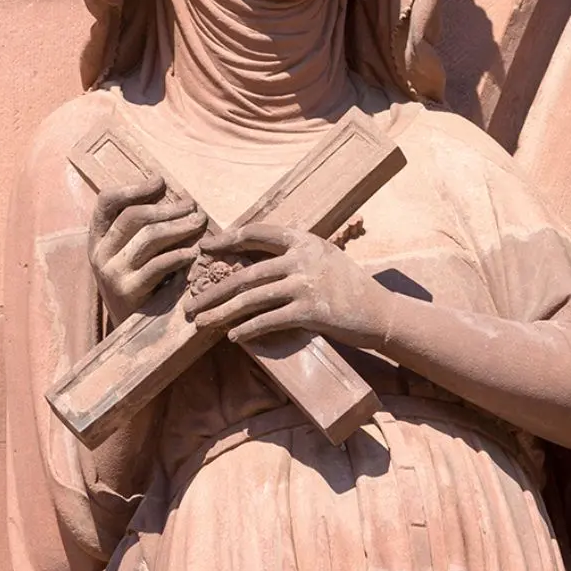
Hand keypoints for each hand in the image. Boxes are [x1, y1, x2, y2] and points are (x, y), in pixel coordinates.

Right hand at [88, 177, 206, 325]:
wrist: (129, 331)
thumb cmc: (138, 284)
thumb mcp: (129, 255)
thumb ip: (141, 230)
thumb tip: (175, 196)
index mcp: (97, 239)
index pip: (106, 201)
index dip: (133, 188)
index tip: (160, 181)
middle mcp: (99, 254)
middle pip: (134, 217)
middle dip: (167, 208)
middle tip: (192, 206)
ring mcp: (112, 273)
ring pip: (148, 238)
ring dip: (179, 227)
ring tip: (199, 223)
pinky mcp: (128, 292)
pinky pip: (158, 265)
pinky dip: (179, 255)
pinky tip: (194, 251)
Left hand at [184, 224, 390, 347]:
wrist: (381, 312)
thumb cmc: (348, 287)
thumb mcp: (324, 258)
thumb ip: (294, 255)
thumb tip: (254, 262)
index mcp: (304, 240)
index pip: (258, 233)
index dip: (228, 240)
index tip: (205, 249)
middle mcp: (303, 258)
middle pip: (247, 273)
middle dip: (214, 290)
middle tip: (190, 302)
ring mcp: (306, 284)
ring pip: (252, 299)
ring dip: (222, 313)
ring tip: (201, 323)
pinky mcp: (310, 312)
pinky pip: (270, 320)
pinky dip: (248, 329)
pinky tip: (233, 337)